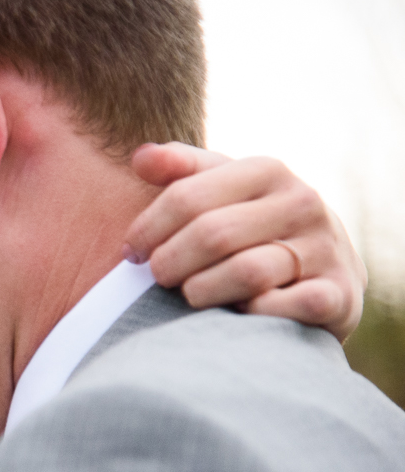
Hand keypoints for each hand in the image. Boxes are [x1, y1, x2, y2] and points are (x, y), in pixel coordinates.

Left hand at [124, 143, 366, 340]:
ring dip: (203, 291)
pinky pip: (286, 307)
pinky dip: (254, 314)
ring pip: (246, 272)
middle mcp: (302, 203)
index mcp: (267, 171)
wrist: (326, 269)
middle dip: (171, 263)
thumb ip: (181, 171)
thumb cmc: (253, 227)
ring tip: (191, 295)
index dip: (148, 229)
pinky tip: (238, 313)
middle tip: (157, 278)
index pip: (187, 196)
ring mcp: (325, 248)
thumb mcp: (221, 190)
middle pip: (213, 235)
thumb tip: (139, 157)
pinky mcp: (338, 294)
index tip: (132, 252)